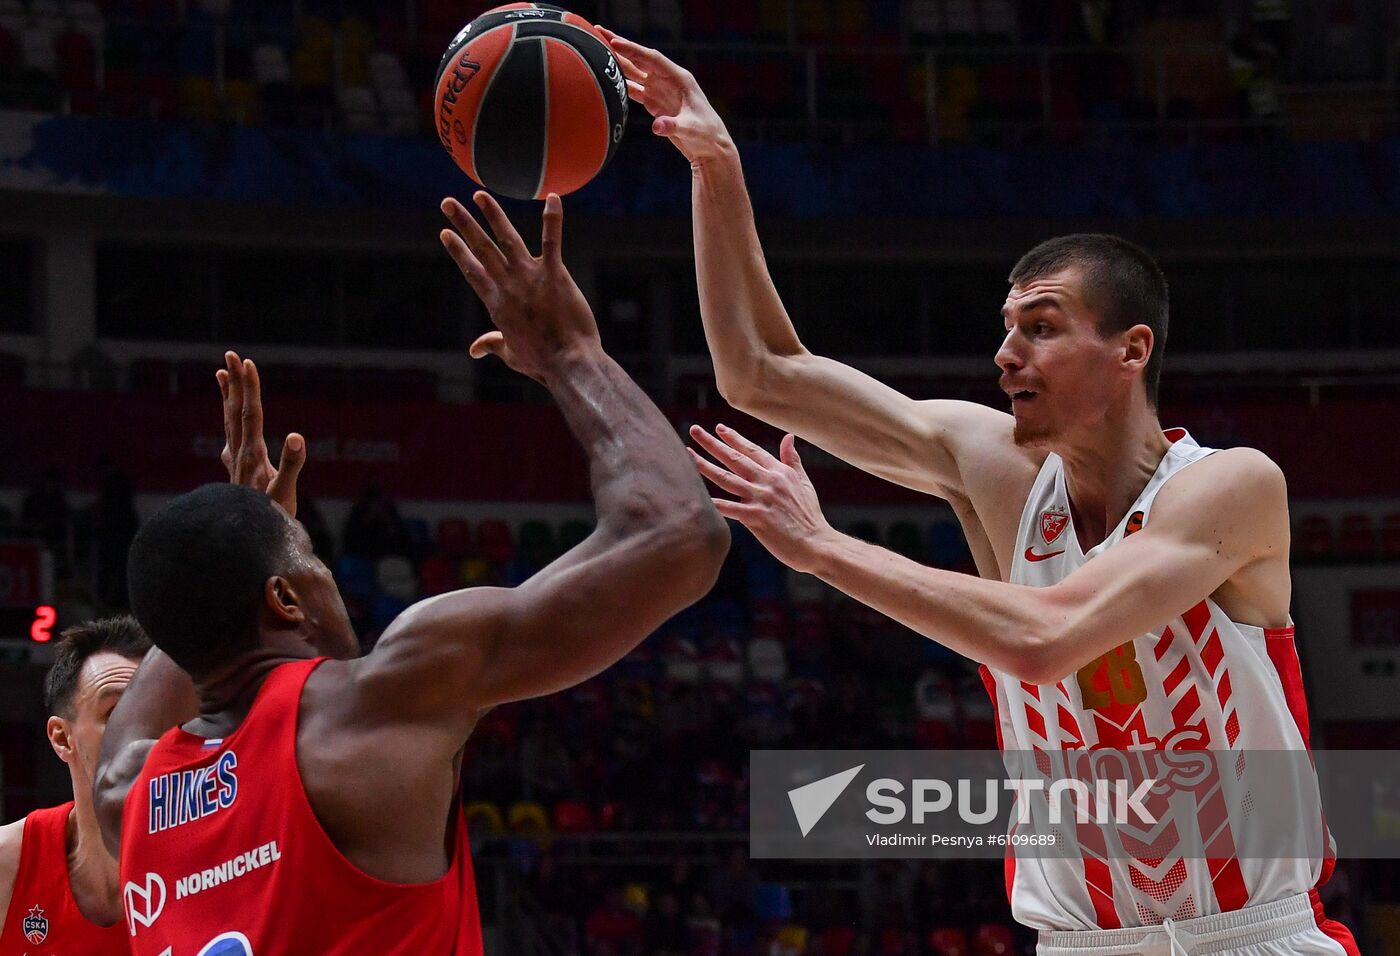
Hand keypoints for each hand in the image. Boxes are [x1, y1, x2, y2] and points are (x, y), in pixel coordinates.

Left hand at [216, 351, 305, 517]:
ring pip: (230, 422)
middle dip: (235, 382)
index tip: (247, 363)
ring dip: (228, 397)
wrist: (241, 544)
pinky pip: (231, 440)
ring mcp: (236, 463)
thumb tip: (296, 436)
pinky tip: (230, 431)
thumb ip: (291, 464)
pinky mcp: (238, 473)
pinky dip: (230, 426)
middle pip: (236, 411)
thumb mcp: (284, 494)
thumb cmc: (268, 521)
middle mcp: (241, 454)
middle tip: (230, 355)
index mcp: (253, 454)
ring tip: (221, 374)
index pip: (251, 414)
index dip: (250, 388)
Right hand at [440, 192, 600, 383]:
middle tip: (448, 202)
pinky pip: (551, 241)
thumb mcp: (511, 355)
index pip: (472, 270)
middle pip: (482, 249)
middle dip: (464, 224)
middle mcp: (508, 286)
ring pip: (507, 239)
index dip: (458, 250)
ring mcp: (531, 278)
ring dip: (493, 214)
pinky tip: (552, 197)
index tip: (445, 233)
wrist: (568, 363)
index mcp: (496, 304)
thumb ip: (493, 343)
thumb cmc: (542, 362)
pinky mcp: (555, 275)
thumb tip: (474, 349)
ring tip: (480, 194)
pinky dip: (552, 219)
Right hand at [595, 27, 732, 166]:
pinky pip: (634, 89)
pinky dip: (620, 82)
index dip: (633, 50)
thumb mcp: (691, 130)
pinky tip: (605, 77)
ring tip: (595, 48)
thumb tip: (656, 127)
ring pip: (634, 71)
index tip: (614, 42)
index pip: (652, 59)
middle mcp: (667, 80)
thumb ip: (673, 126)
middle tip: (597, 31)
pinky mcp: (655, 103)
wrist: (710, 147)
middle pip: (639, 59)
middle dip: (619, 45)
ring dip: (616, 61)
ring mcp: (660, 91)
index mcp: (679, 78)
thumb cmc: (706, 135)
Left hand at [689, 425, 832, 572]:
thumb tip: (789, 437)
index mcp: (779, 471)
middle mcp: (768, 481)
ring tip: (688, 455)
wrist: (816, 543)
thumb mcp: (804, 482)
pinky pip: (730, 508)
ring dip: (705, 466)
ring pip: (727, 479)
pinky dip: (714, 503)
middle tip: (694, 430)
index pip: (752, 450)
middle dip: (712, 443)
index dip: (734, 438)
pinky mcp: (756, 518)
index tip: (718, 428)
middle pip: (734, 458)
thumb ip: (792, 459)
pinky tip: (698, 496)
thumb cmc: (809, 515)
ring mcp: (761, 498)